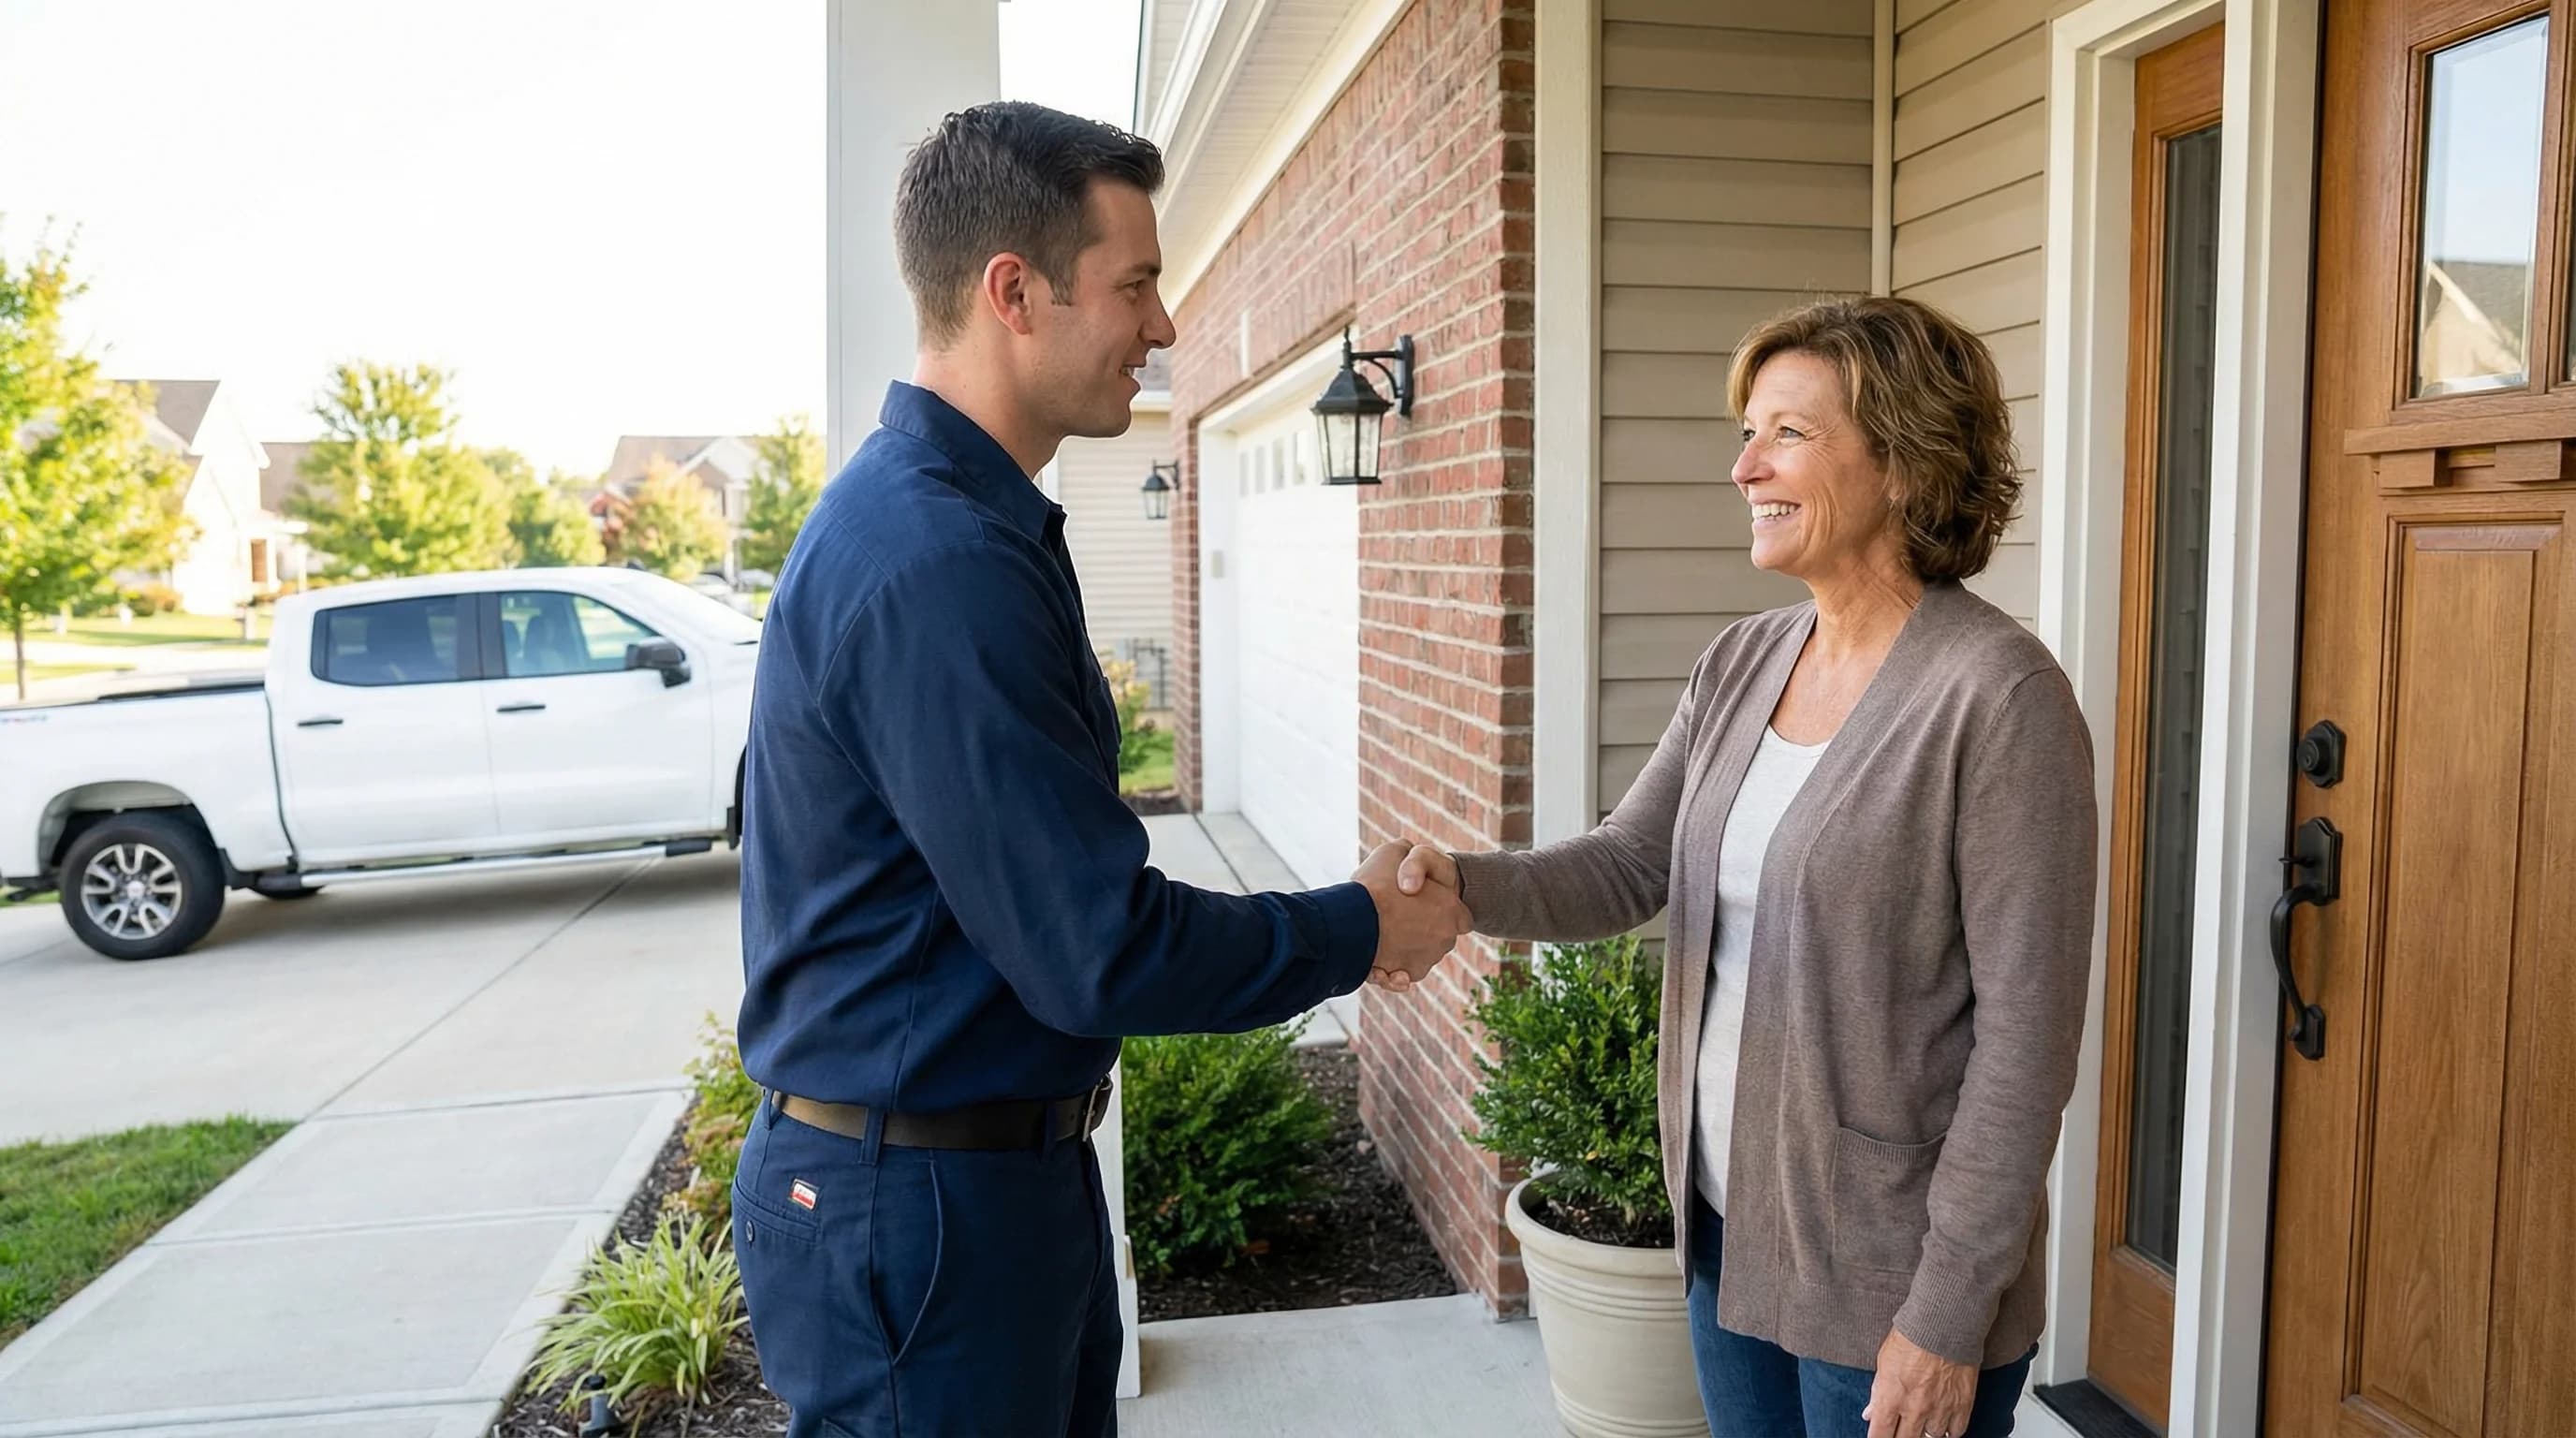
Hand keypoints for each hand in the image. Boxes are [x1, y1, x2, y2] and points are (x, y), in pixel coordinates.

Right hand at [1352, 840, 1468, 993]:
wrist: (1351, 919)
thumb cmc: (1374, 885)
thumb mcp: (1394, 852)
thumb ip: (1409, 856)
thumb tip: (1408, 861)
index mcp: (1452, 909)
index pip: (1460, 914)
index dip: (1442, 907)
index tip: (1422, 903)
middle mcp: (1446, 939)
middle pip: (1438, 935)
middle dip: (1421, 929)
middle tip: (1395, 917)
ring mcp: (1429, 959)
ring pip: (1418, 954)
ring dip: (1403, 948)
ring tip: (1380, 935)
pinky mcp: (1409, 976)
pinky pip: (1402, 974)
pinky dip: (1392, 971)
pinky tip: (1379, 961)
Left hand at [1863, 1327, 1974, 1437]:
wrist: (1945, 1324)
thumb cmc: (1912, 1337)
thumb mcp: (1884, 1361)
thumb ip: (1878, 1392)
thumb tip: (1870, 1413)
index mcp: (1891, 1398)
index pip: (1880, 1435)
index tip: (1879, 1437)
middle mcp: (1915, 1409)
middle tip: (1900, 1431)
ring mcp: (1940, 1410)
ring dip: (1924, 1432)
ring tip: (1921, 1424)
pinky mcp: (1962, 1406)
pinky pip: (1955, 1432)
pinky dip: (1948, 1430)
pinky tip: (1942, 1424)